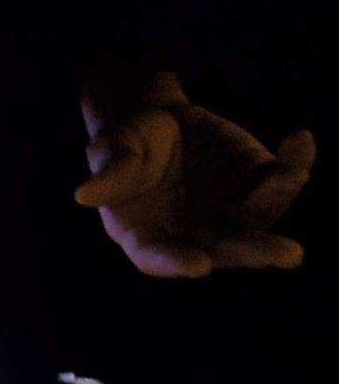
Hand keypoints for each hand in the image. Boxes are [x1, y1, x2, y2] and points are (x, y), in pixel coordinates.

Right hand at [75, 82, 314, 277]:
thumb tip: (84, 195)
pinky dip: (294, 165)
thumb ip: (109, 173)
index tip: (198, 265)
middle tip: (286, 253)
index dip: (175, 263)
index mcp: (145, 236)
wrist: (157, 118)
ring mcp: (228, 215)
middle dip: (254, 251)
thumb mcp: (112, 150)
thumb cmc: (124, 141)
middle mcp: (192, 235)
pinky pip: (279, 182)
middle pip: (223, 249)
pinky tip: (299, 142)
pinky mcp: (255, 187)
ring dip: (277, 201)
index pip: (157, 258)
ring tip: (290, 175)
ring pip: (259, 220)